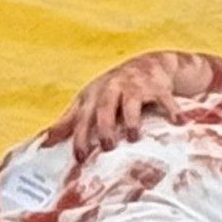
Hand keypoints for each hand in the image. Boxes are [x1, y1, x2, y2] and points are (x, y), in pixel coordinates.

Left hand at [61, 52, 214, 155]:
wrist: (147, 64)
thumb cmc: (111, 90)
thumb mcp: (88, 101)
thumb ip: (68, 121)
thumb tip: (43, 142)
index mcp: (94, 94)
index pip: (83, 117)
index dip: (80, 137)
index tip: (79, 157)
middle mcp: (113, 88)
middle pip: (105, 107)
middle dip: (105, 127)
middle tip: (107, 146)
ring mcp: (136, 86)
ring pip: (131, 102)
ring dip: (131, 119)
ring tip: (132, 137)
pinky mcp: (158, 87)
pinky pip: (165, 99)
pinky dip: (172, 110)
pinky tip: (178, 123)